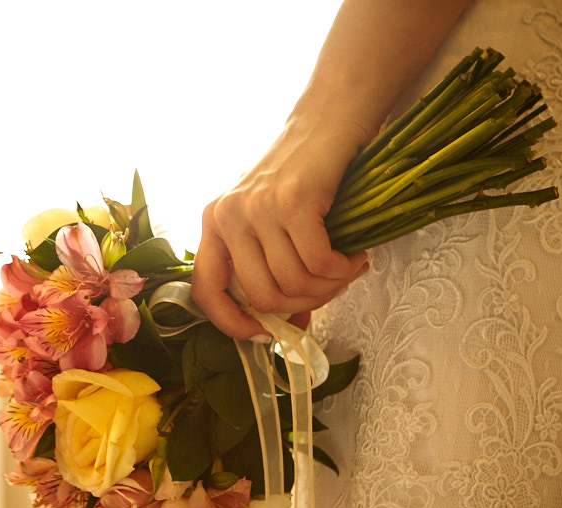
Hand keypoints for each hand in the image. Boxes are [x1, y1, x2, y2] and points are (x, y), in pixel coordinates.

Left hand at [192, 114, 368, 339]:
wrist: (329, 119)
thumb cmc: (304, 175)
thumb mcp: (272, 221)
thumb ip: (271, 269)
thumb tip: (288, 329)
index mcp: (213, 224)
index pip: (205, 291)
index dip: (232, 323)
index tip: (264, 334)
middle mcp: (226, 216)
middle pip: (262, 297)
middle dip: (304, 305)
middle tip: (332, 288)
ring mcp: (257, 208)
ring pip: (293, 283)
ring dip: (330, 287)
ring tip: (347, 269)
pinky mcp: (292, 201)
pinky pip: (319, 263)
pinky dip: (343, 269)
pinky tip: (356, 257)